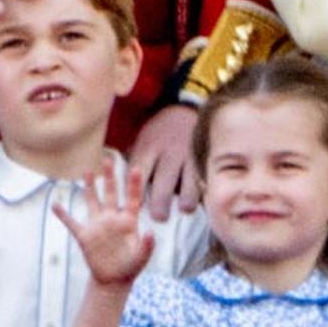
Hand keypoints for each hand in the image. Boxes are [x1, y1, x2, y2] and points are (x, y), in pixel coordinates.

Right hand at [54, 157, 155, 286]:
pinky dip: (63, 215)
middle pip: (110, 193)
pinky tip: (55, 205)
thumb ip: (147, 246)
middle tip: (107, 159)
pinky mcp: (84, 236)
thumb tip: (150, 232)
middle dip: (109, 177)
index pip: (132, 198)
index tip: (136, 168)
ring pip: (92, 202)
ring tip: (86, 171)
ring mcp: (98, 226)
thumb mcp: (141, 258)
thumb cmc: (131, 267)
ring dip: (89, 188)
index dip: (134, 184)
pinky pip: (72, 223)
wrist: (113, 279)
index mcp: (129, 221)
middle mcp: (112, 219)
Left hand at [129, 104, 199, 219]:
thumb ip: (136, 164)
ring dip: (187, 200)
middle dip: (161, 204)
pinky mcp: (204, 157)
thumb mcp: (142, 142)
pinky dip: (203, 191)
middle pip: (163, 183)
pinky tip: (201, 199)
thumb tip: (123, 192)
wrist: (183, 108)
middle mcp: (168, 152)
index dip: (134, 194)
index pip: (138, 174)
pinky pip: (205, 178)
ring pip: (189, 183)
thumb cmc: (158, 133)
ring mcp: (189, 155)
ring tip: (184, 209)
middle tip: (159, 217)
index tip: (133, 210)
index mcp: (148, 148)